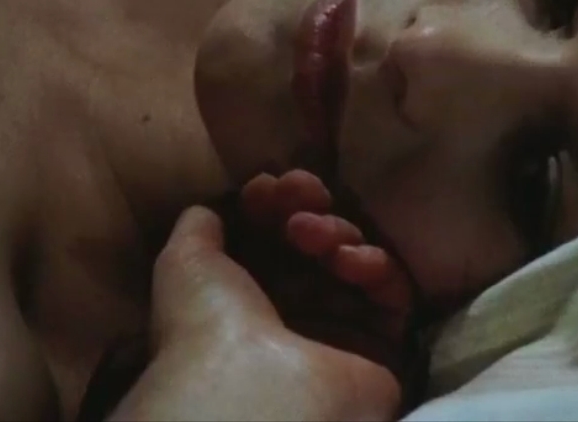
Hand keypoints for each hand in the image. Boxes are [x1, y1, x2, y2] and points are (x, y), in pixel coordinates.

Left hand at [221, 170, 421, 386]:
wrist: (249, 391)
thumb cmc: (207, 326)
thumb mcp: (185, 262)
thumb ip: (200, 228)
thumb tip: (211, 210)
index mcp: (245, 300)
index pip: (273, 239)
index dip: (274, 205)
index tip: (269, 185)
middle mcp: (294, 315)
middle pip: (317, 245)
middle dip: (308, 210)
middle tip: (298, 197)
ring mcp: (340, 331)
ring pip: (356, 261)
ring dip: (338, 232)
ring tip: (312, 233)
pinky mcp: (383, 348)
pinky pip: (393, 294)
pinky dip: (376, 265)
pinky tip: (349, 258)